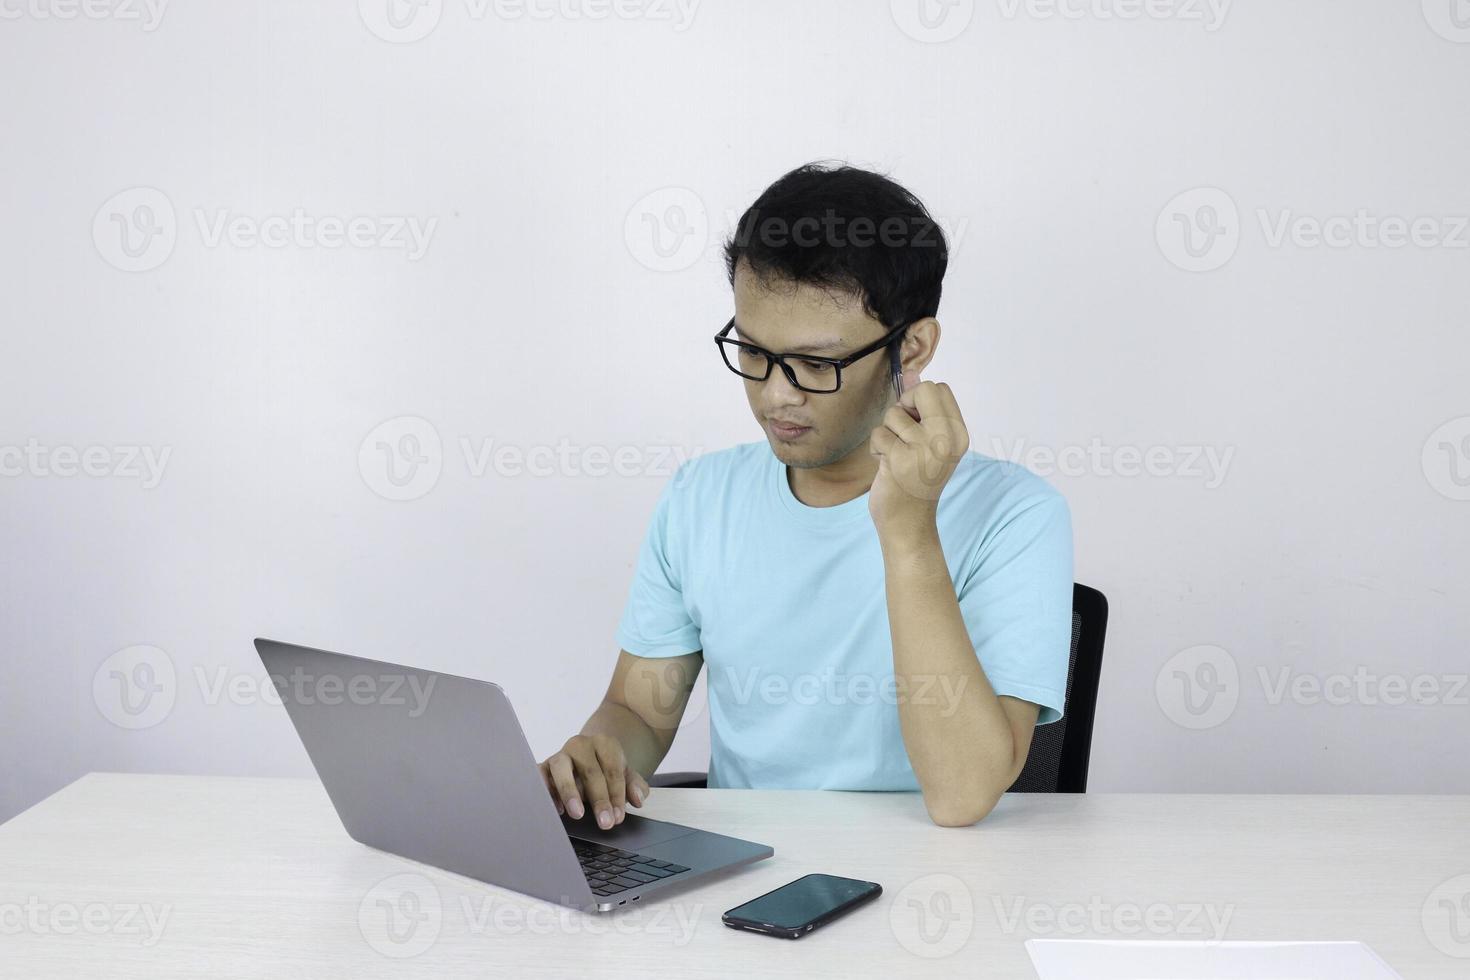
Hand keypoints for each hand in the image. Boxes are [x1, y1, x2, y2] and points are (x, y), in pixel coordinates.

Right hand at [539, 733, 650, 830]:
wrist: (586, 757)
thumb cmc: (605, 770)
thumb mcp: (625, 775)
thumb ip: (635, 786)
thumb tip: (638, 799)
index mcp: (604, 743)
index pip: (613, 770)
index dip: (617, 795)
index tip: (618, 817)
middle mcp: (580, 745)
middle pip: (590, 770)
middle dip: (599, 799)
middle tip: (605, 823)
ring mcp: (560, 755)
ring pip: (561, 768)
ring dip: (569, 792)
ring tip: (577, 814)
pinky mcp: (543, 767)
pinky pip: (540, 775)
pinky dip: (546, 791)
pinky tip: (557, 809)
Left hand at [868, 372, 969, 538]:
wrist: (908, 523)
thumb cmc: (914, 479)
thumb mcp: (926, 442)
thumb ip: (921, 409)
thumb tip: (911, 375)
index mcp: (959, 433)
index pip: (939, 388)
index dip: (919, 401)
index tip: (916, 425)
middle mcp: (948, 439)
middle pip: (921, 390)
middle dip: (904, 408)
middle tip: (903, 436)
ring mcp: (926, 450)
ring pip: (892, 415)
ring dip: (886, 435)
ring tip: (895, 457)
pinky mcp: (901, 460)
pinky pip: (878, 435)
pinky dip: (876, 449)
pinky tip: (886, 467)